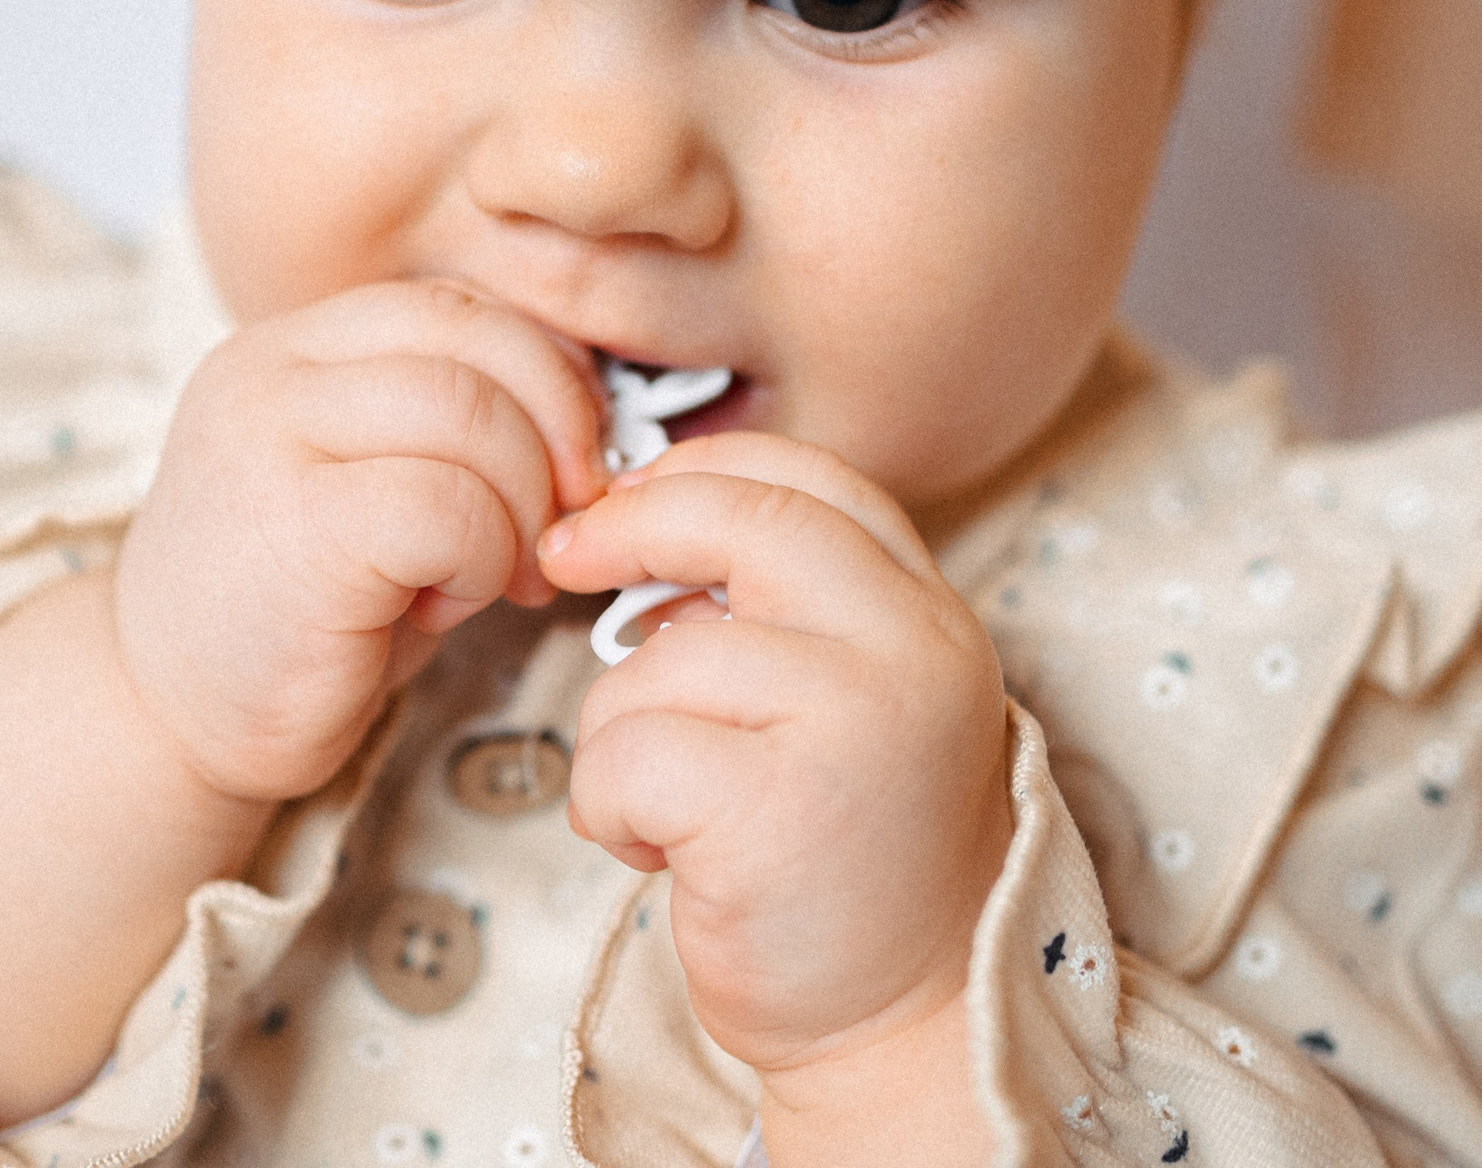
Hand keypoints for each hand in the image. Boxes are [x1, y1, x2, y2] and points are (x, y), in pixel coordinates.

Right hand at [113, 280, 609, 803]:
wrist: (168, 720)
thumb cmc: (295, 613)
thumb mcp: (372, 485)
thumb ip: (453, 428)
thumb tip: (599, 421)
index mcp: (291, 347)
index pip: (455, 305)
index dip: (546, 374)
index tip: (573, 460)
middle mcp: (268, 372)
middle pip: (475, 345)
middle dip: (557, 440)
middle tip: (560, 528)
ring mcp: (268, 440)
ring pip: (473, 418)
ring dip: (521, 510)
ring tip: (488, 577)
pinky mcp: (293, 526)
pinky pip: (453, 507)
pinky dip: (483, 560)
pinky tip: (441, 607)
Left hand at [538, 433, 1012, 1084]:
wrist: (900, 1020)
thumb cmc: (840, 858)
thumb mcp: (837, 701)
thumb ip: (771, 612)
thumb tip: (631, 528)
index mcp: (926, 616)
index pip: (809, 479)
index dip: (697, 471)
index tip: (621, 499)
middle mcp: (912, 653)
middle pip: (740, 520)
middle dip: (629, 527)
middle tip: (565, 556)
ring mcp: (854, 724)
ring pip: (654, 663)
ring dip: (622, 736)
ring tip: (676, 807)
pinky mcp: (780, 807)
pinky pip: (625, 754)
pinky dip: (612, 808)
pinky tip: (662, 852)